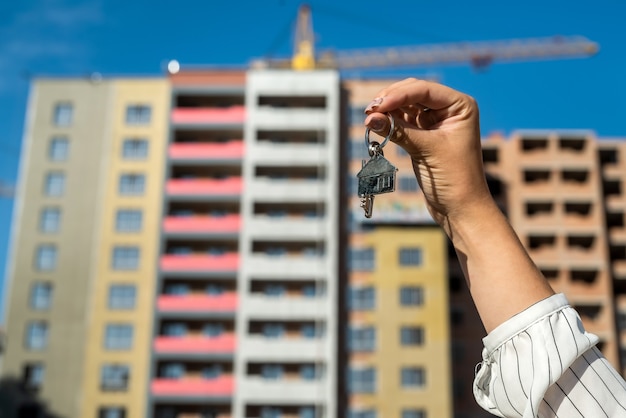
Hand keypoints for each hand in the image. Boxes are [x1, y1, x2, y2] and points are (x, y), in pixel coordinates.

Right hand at [364, 78, 492, 227]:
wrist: (461, 208)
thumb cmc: (455, 179)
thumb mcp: (426, 150)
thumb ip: (397, 131)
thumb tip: (369, 118)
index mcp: (460, 106)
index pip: (424, 90)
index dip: (398, 95)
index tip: (377, 106)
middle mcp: (450, 109)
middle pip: (413, 92)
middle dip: (390, 99)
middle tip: (369, 111)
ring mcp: (436, 122)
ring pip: (405, 106)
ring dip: (387, 110)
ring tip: (369, 118)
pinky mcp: (424, 136)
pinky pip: (403, 122)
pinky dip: (390, 122)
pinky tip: (377, 125)